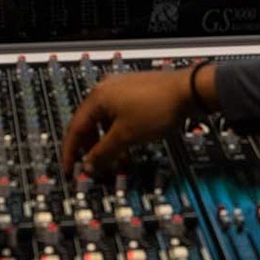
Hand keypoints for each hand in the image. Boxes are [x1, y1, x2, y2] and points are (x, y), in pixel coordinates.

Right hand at [60, 66, 206, 175]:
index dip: (71, 152)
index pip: (75, 128)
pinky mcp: (136, 94)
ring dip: (107, 144)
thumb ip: (103, 153)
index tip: (69, 169)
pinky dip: (119, 134)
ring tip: (115, 161)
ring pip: (105, 123)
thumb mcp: (126, 136)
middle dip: (90, 149)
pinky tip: (128, 147)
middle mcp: (106, 90)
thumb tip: (89, 165)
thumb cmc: (158, 106)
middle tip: (91, 167)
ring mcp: (121, 90)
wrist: (189, 91)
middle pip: (89, 125)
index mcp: (98, 97)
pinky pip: (119, 118)